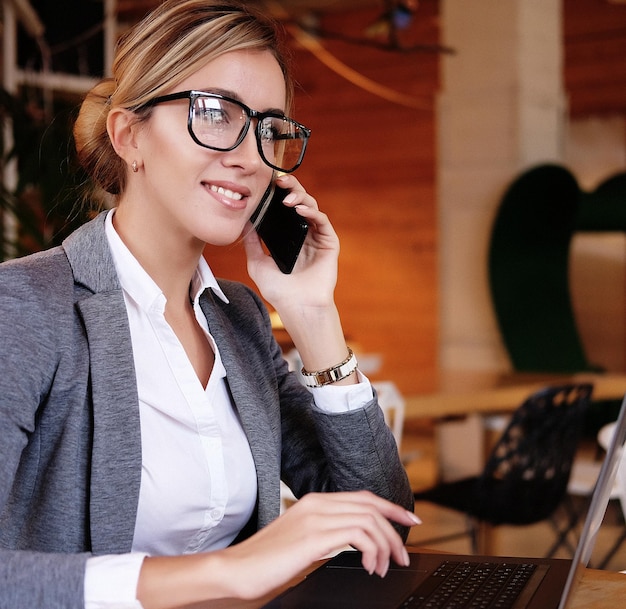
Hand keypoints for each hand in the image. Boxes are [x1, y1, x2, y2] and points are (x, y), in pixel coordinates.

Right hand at [137, 491, 420, 607]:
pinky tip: (368, 566)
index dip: (389, 507)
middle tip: (403, 553)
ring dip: (384, 544)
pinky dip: (371, 550)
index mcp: (314, 501)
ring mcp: (315, 517)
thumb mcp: (304, 540)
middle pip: (370, 505)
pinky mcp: (314, 536)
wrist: (239, 569)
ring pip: (369, 519)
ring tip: (383, 566)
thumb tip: (357, 543)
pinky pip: (358, 534)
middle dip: (395, 528)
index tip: (409, 519)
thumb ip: (328, 533)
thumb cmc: (268, 560)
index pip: (363, 497)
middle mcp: (317, 504)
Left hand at [243, 174, 339, 310]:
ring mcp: (317, 238)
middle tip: (279, 180)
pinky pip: (322, 221)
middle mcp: (304, 234)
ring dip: (300, 197)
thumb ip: (252, 242)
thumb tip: (243, 222)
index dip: (278, 193)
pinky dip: (312, 211)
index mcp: (288, 237)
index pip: (284, 208)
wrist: (297, 307)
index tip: (267, 183)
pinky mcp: (329, 243)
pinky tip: (300, 209)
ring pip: (311, 207)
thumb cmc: (279, 291)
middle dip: (290, 187)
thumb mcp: (257, 263)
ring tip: (287, 199)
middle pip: (299, 201)